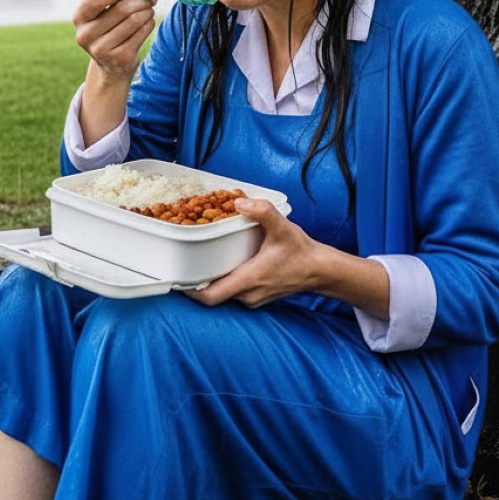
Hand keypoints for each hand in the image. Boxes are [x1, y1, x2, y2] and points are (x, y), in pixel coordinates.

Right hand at [72, 0, 156, 79]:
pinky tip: (148, 22)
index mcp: (79, 18)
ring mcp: (101, 50)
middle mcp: (86, 35)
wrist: (110, 63)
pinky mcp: (119, 59)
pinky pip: (141, 33)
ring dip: (147, 12)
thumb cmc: (107, 27)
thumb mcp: (100, 9)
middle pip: (121, 10)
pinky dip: (149, 24)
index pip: (93, 1)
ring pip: (134, 21)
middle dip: (140, 1)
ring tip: (149, 10)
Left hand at [188, 198, 323, 308]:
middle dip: (197, 279)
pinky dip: (225, 279)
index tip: (177, 276)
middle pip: (212, 294)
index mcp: (248, 280)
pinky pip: (234, 291)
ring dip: (211, 279)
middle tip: (185, 259)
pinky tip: (224, 262)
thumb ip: (261, 211)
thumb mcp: (282, 227)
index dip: (190, 289)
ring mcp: (253, 298)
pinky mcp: (257, 295)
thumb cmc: (301, 252)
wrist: (321, 270)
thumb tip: (239, 202)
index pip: (210, 296)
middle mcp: (248, 294)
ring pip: (223, 293)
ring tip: (201, 259)